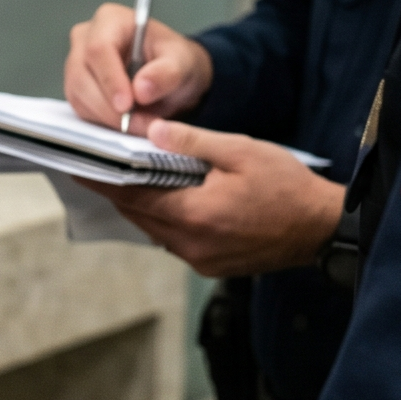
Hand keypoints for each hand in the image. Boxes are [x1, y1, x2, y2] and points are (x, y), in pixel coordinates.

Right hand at [65, 3, 213, 134]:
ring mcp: (76, 63)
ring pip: (79, 96)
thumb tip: (141, 89)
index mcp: (110, 20)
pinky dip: (104, 121)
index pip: (98, 48)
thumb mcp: (182, 63)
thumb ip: (166, 73)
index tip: (127, 105)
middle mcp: (86, 38)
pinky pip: (81, 109)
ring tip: (140, 124)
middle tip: (138, 123)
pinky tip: (128, 122)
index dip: (110, 79)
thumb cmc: (174, 61)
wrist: (170, 77)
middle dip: (110, 106)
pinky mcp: (76, 87)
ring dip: (108, 117)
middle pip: (82, 75)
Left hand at [82, 119, 343, 276]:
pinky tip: (163, 198)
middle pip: (139, 215)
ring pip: (155, 229)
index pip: (134, 196)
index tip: (79, 166)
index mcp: (195, 215)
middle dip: (117, 190)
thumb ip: (193, 142)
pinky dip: (163, 218)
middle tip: (96, 167)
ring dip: (141, 205)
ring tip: (125, 178)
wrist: (322, 228)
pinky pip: (173, 239)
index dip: (104, 180)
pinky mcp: (210, 266)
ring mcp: (200, 260)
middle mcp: (191, 244)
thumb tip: (152, 133)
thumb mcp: (241, 152)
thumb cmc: (287, 186)